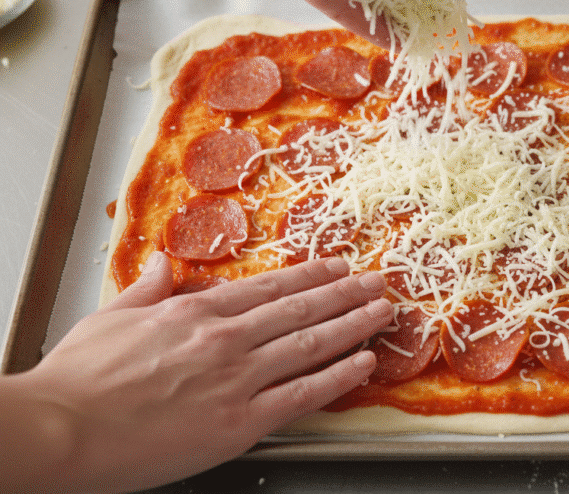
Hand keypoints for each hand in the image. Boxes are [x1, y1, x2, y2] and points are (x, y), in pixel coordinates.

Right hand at [11, 252, 390, 492]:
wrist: (61, 430)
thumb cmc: (77, 381)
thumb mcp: (109, 318)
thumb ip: (145, 289)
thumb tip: (159, 263)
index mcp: (194, 310)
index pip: (268, 286)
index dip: (310, 275)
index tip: (337, 267)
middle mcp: (225, 338)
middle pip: (300, 308)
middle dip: (345, 293)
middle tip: (378, 282)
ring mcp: (236, 379)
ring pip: (310, 344)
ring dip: (353, 325)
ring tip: (383, 313)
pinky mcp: (240, 423)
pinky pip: (302, 394)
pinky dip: (338, 376)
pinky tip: (363, 363)